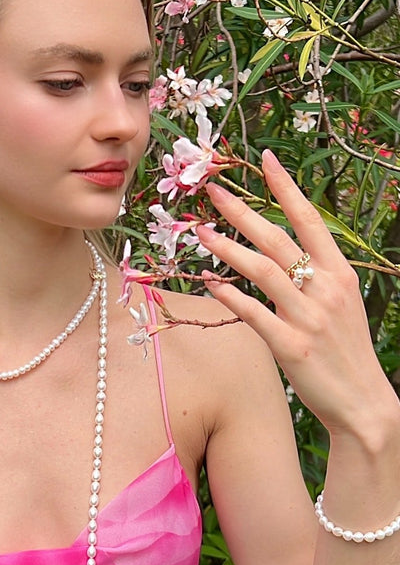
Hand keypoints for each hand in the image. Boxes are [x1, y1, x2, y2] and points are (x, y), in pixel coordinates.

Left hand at [195, 149, 391, 436]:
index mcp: (339, 273)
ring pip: (261, 271)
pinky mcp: (291, 345)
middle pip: (276, 239)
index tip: (265, 159)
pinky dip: (228, 295)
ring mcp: (308, 317)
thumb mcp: (340, 302)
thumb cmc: (345, 349)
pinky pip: (252, 313)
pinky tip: (207, 282)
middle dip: (242, 211)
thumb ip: (313, 274)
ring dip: (227, 248)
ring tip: (201, 231)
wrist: (364, 404)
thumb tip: (276, 249)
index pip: (310, 219)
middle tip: (213, 190)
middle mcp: (325, 288)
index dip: (286, 187)